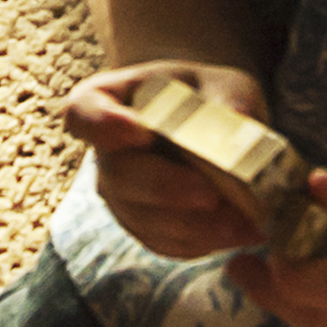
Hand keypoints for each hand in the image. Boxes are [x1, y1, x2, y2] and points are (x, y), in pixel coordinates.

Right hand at [61, 60, 269, 258]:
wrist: (212, 126)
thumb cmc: (209, 97)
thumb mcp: (225, 85)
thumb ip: (231, 101)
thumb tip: (240, 131)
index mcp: (106, 101)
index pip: (83, 113)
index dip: (104, 126)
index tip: (140, 131)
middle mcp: (104, 153)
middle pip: (118, 175)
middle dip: (165, 188)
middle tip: (211, 194)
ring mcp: (120, 195)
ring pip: (141, 218)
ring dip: (191, 226)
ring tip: (242, 224)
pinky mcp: (143, 227)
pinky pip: (163, 242)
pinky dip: (201, 242)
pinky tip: (240, 233)